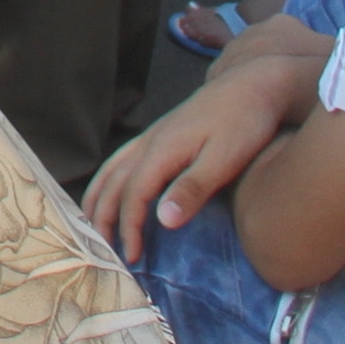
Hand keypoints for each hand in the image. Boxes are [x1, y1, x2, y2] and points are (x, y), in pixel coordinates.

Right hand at [80, 55, 299, 257]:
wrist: (253, 85)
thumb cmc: (244, 123)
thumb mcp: (223, 160)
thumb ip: (191, 189)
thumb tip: (162, 220)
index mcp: (161, 151)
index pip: (133, 196)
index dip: (128, 228)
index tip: (131, 258)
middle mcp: (149, 142)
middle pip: (112, 182)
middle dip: (102, 216)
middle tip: (100, 249)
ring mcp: (153, 136)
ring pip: (111, 168)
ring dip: (98, 198)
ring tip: (91, 224)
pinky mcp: (161, 134)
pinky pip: (121, 160)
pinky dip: (108, 180)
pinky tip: (111, 189)